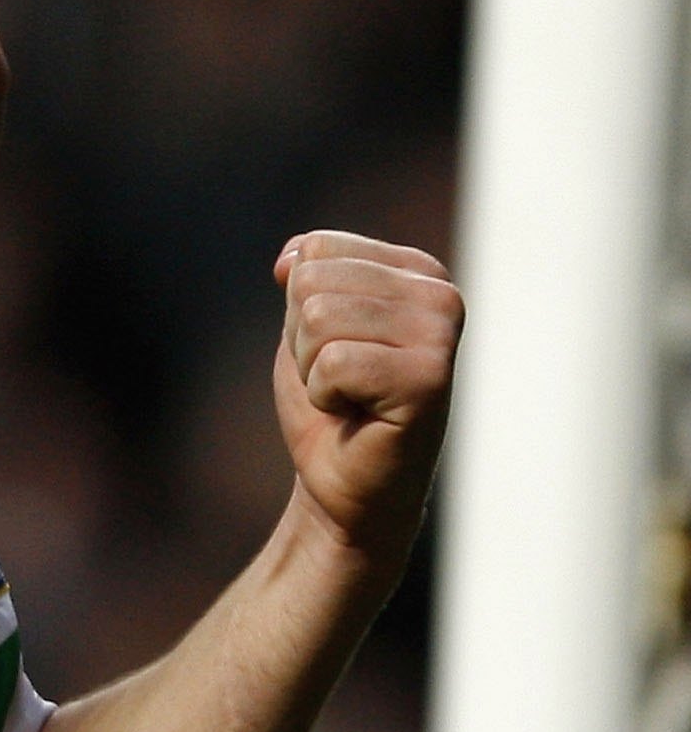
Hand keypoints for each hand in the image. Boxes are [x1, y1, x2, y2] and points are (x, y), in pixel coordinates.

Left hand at [271, 231, 461, 564]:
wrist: (341, 483)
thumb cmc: (329, 404)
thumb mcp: (305, 327)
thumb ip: (304, 279)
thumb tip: (291, 256)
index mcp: (417, 271)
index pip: (316, 248)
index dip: (299, 306)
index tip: (336, 348)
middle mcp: (440, 294)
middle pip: (313, 282)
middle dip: (303, 340)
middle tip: (341, 380)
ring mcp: (441, 335)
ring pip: (318, 318)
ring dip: (313, 369)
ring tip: (351, 396)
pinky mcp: (430, 378)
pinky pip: (334, 362)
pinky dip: (326, 396)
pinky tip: (358, 414)